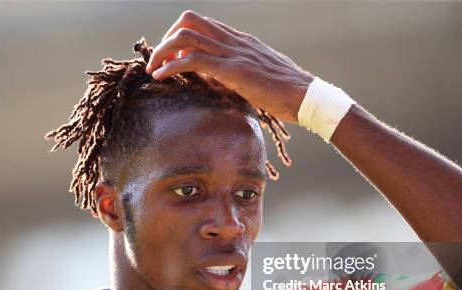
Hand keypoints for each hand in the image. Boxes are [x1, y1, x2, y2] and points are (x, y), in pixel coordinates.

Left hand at [145, 10, 313, 123]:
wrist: (307, 97)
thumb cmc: (288, 92)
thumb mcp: (261, 76)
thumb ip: (242, 72)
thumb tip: (227, 80)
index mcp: (241, 40)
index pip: (204, 24)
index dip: (182, 37)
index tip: (174, 58)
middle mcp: (234, 41)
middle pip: (190, 20)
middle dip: (168, 38)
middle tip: (161, 61)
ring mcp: (233, 53)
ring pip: (186, 36)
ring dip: (163, 52)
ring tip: (154, 70)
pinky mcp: (232, 70)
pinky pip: (192, 60)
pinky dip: (170, 67)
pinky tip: (161, 77)